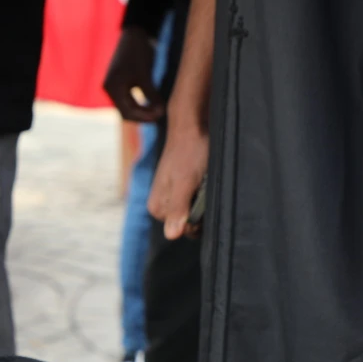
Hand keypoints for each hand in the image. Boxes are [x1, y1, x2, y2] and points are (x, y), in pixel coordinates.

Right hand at [103, 26, 163, 122]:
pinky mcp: (120, 82)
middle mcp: (110, 89)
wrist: (135, 34)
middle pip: (125, 112)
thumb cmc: (138, 52)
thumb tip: (160, 112)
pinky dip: (140, 103)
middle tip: (160, 115)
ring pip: (127, 106)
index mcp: (113, 88)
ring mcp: (114, 86)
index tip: (159, 116)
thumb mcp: (145, 75)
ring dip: (141, 110)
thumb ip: (151, 95)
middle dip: (142, 116)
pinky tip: (152, 103)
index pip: (127, 112)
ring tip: (157, 110)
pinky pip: (129, 99)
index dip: (144, 117)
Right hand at [148, 121, 207, 239]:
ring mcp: (173, 197)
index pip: (184, 231)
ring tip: (203, 180)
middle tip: (203, 187)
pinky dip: (205, 193)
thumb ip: (178, 208)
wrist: (193, 125)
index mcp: (157, 208)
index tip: (202, 198)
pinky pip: (197, 201)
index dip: (198, 220)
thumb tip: (171, 236)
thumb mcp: (185, 182)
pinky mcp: (182, 189)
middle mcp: (163, 205)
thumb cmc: (190, 151)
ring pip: (194, 213)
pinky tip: (204, 179)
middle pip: (188, 224)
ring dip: (205, 201)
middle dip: (201, 211)